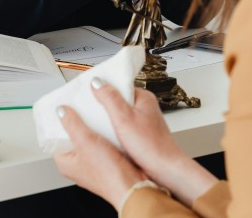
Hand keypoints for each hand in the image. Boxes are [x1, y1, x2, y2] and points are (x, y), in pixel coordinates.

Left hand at [53, 105, 147, 210]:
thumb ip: (72, 124)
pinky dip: (105, 135)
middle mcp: (78, 165)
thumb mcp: (86, 141)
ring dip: (94, 128)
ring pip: (89, 140)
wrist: (133, 185)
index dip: (60, 122)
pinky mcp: (107, 163)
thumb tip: (61, 111)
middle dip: (79, 122)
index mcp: (66, 163)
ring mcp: (93, 164)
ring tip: (98, 115)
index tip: (66, 108)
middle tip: (84, 109)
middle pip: (73, 137)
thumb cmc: (108, 173)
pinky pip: (102, 144)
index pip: (56, 138)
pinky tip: (110, 128)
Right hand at [91, 79, 217, 205]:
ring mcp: (142, 121)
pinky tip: (105, 137)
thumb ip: (110, 98)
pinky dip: (112, 131)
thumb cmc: (151, 145)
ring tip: (93, 124)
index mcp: (143, 98)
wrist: (164, 169)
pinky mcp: (140, 134)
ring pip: (118, 115)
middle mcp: (144, 107)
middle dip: (102, 105)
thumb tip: (97, 82)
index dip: (102, 88)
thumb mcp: (124, 119)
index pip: (119, 85)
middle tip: (86, 110)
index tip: (87, 92)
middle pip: (117, 100)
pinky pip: (121, 127)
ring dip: (106, 120)